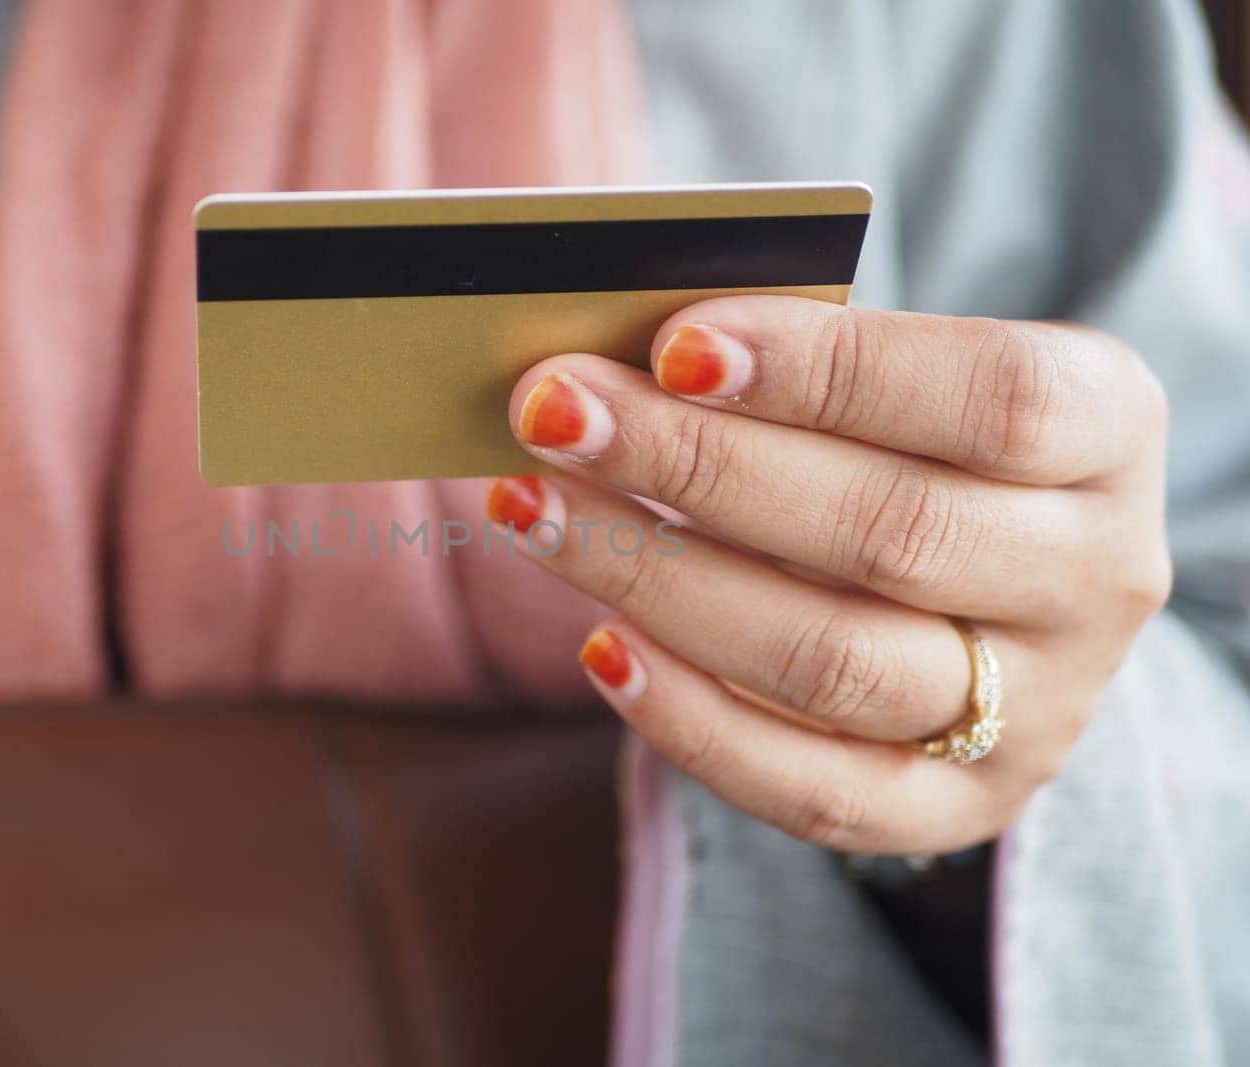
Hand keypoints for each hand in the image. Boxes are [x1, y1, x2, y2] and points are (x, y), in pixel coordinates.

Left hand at [489, 296, 1171, 852]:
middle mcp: (1096, 576)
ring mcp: (1038, 710)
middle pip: (891, 532)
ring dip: (658, 582)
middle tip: (553, 413)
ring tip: (534, 509)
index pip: (989, 397)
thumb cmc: (917, 441)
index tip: (675, 343)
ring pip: (834, 661)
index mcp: (1111, 428)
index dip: (827, 371)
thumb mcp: (903, 373)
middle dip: (696, 467)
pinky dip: (689, 719)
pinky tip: (597, 643)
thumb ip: (798, 359)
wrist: (998, 593)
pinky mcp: (957, 807)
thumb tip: (618, 356)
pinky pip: (811, 788)